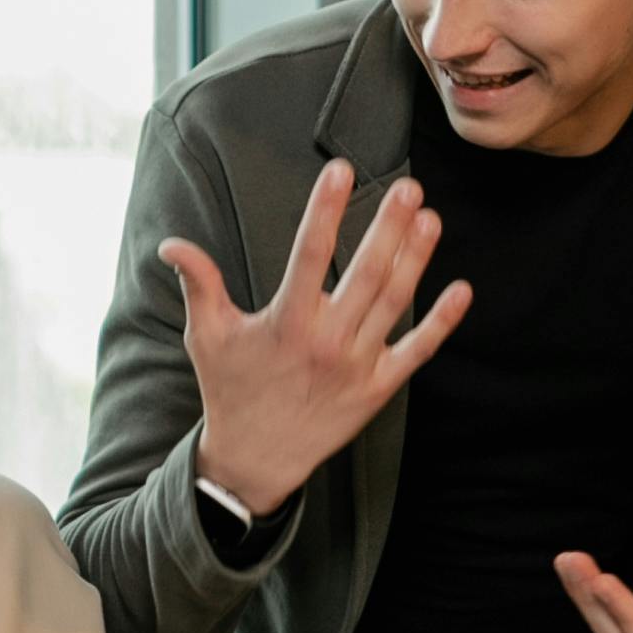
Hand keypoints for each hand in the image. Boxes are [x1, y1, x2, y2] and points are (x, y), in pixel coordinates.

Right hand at [162, 160, 472, 520]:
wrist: (256, 461)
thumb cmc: (231, 391)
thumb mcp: (208, 337)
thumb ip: (199, 284)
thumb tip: (171, 244)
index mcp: (286, 323)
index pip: (309, 254)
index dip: (326, 210)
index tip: (341, 171)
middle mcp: (326, 342)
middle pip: (364, 274)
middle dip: (388, 228)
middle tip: (408, 188)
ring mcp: (356, 366)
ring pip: (393, 303)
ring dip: (415, 260)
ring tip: (430, 219)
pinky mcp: (378, 389)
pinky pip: (417, 351)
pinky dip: (441, 323)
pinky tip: (461, 290)